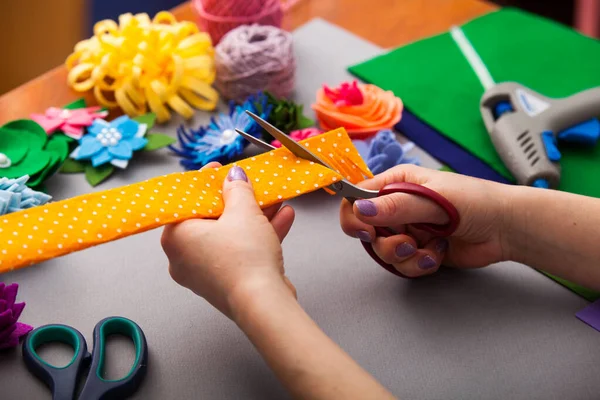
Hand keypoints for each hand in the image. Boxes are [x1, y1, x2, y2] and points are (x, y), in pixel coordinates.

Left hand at [161, 162, 296, 318]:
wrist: (263, 302)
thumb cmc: (244, 258)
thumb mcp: (243, 211)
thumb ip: (237, 189)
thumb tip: (234, 176)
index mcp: (176, 237)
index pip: (188, 202)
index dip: (207, 184)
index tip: (221, 171)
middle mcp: (184, 258)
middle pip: (212, 219)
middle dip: (238, 201)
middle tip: (251, 186)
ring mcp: (206, 273)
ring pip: (230, 236)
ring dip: (255, 217)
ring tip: (275, 200)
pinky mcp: (228, 283)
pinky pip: (240, 252)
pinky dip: (259, 236)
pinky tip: (282, 219)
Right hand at [340, 164, 511, 276]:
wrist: (506, 228)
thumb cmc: (476, 201)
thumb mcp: (433, 199)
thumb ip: (396, 206)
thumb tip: (360, 209)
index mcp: (397, 183)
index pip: (358, 197)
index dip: (356, 216)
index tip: (367, 230)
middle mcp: (398, 206)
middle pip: (367, 230)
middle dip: (385, 243)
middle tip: (407, 244)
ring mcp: (408, 229)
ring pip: (384, 251)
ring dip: (404, 257)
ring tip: (427, 250)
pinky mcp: (419, 250)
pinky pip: (403, 265)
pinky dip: (419, 264)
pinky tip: (438, 254)